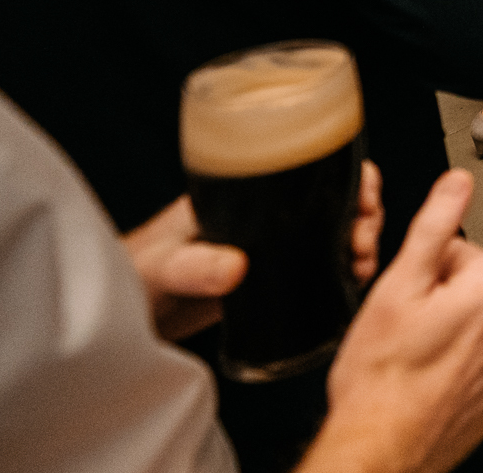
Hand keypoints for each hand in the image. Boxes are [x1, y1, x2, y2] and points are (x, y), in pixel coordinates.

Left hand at [121, 162, 384, 341]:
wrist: (118, 316)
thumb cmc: (130, 278)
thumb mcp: (163, 270)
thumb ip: (197, 266)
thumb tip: (237, 267)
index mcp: (239, 194)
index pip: (308, 166)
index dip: (348, 178)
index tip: (364, 200)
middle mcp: (259, 213)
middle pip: (331, 197)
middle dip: (363, 213)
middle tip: (364, 243)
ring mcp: (265, 244)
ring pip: (330, 228)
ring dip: (358, 240)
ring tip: (361, 265)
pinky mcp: (266, 276)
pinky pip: (317, 261)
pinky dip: (341, 266)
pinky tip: (350, 280)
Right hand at [302, 170, 482, 472]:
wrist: (384, 444)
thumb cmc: (384, 377)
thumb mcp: (398, 284)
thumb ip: (435, 223)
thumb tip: (458, 182)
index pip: (457, 251)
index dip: (423, 275)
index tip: (408, 302)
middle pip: (473, 283)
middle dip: (442, 300)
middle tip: (410, 331)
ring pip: (481, 318)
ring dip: (455, 329)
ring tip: (421, 355)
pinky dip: (467, 359)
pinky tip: (438, 374)